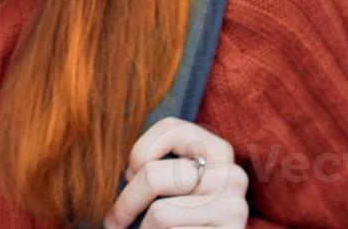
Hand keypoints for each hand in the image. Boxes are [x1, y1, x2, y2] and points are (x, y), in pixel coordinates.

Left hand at [102, 117, 249, 228]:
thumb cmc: (187, 215)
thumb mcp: (183, 182)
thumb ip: (166, 165)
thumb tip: (128, 173)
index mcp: (220, 151)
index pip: (171, 128)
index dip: (140, 150)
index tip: (129, 174)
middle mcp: (231, 175)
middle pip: (154, 175)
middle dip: (127, 201)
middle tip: (115, 219)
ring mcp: (232, 208)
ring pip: (160, 212)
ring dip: (143, 228)